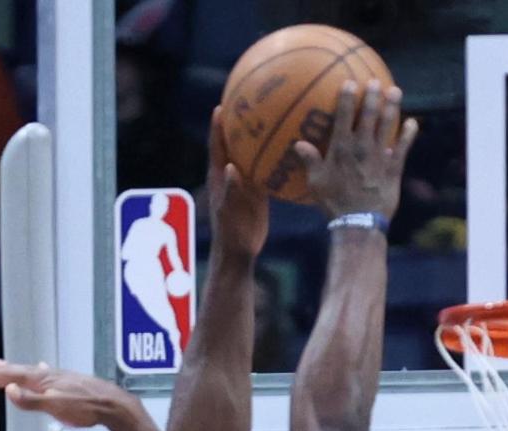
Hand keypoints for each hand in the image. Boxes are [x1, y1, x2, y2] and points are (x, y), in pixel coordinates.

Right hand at [0, 359, 139, 428]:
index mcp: (41, 380)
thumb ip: (32, 401)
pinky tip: (40, 368)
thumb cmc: (87, 407)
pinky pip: (44, 374)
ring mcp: (57, 379)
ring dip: (10, 370)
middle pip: (13, 372)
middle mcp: (47, 376)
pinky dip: (34, 372)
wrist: (114, 405)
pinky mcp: (67, 384)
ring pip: (28, 371)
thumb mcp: (57, 406)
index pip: (7, 377)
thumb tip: (8, 391)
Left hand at [208, 106, 268, 258]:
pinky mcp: (257, 191)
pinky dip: (274, 157)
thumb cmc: (231, 233)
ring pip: (251, 154)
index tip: (222, 105)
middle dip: (240, 123)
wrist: (239, 251)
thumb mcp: (230, 212)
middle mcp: (231, 175)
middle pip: (235, 143)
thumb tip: (230, 167)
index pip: (217, 146)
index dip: (218, 126)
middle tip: (249, 101)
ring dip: (259, 137)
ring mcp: (245, 182)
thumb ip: (230, 190)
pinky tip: (290, 149)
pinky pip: (266, 168)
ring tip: (272, 117)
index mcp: (219, 177)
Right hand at [291, 80, 418, 220]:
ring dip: (392, 107)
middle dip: (373, 95)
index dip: (348, 97)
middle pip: (368, 115)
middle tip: (376, 81)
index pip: (344, 116)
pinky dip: (409, 134)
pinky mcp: (393, 167)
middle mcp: (361, 146)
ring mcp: (379, 155)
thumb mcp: (316, 182)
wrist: (358, 221)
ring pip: (387, 125)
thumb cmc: (334, 202)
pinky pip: (403, 147)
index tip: (351, 82)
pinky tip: (413, 123)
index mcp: (341, 147)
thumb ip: (310, 160)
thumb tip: (299, 143)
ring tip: (396, 91)